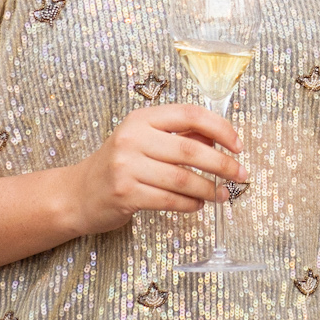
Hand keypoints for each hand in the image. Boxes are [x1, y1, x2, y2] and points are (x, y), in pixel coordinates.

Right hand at [65, 104, 246, 235]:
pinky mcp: (125, 194)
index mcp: (142, 118)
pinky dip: (190, 204)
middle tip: (241, 174)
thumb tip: (222, 139)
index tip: (237, 144)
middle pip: (190, 150)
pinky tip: (198, 204)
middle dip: (222, 164)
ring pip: (182, 179)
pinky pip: (169, 200)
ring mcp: (126, 166)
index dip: (220, 128)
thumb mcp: (147, 141)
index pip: (190, 115)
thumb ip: (182, 137)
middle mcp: (133, 138)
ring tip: (223, 194)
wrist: (78, 193)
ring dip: (209, 189)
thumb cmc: (120, 164)